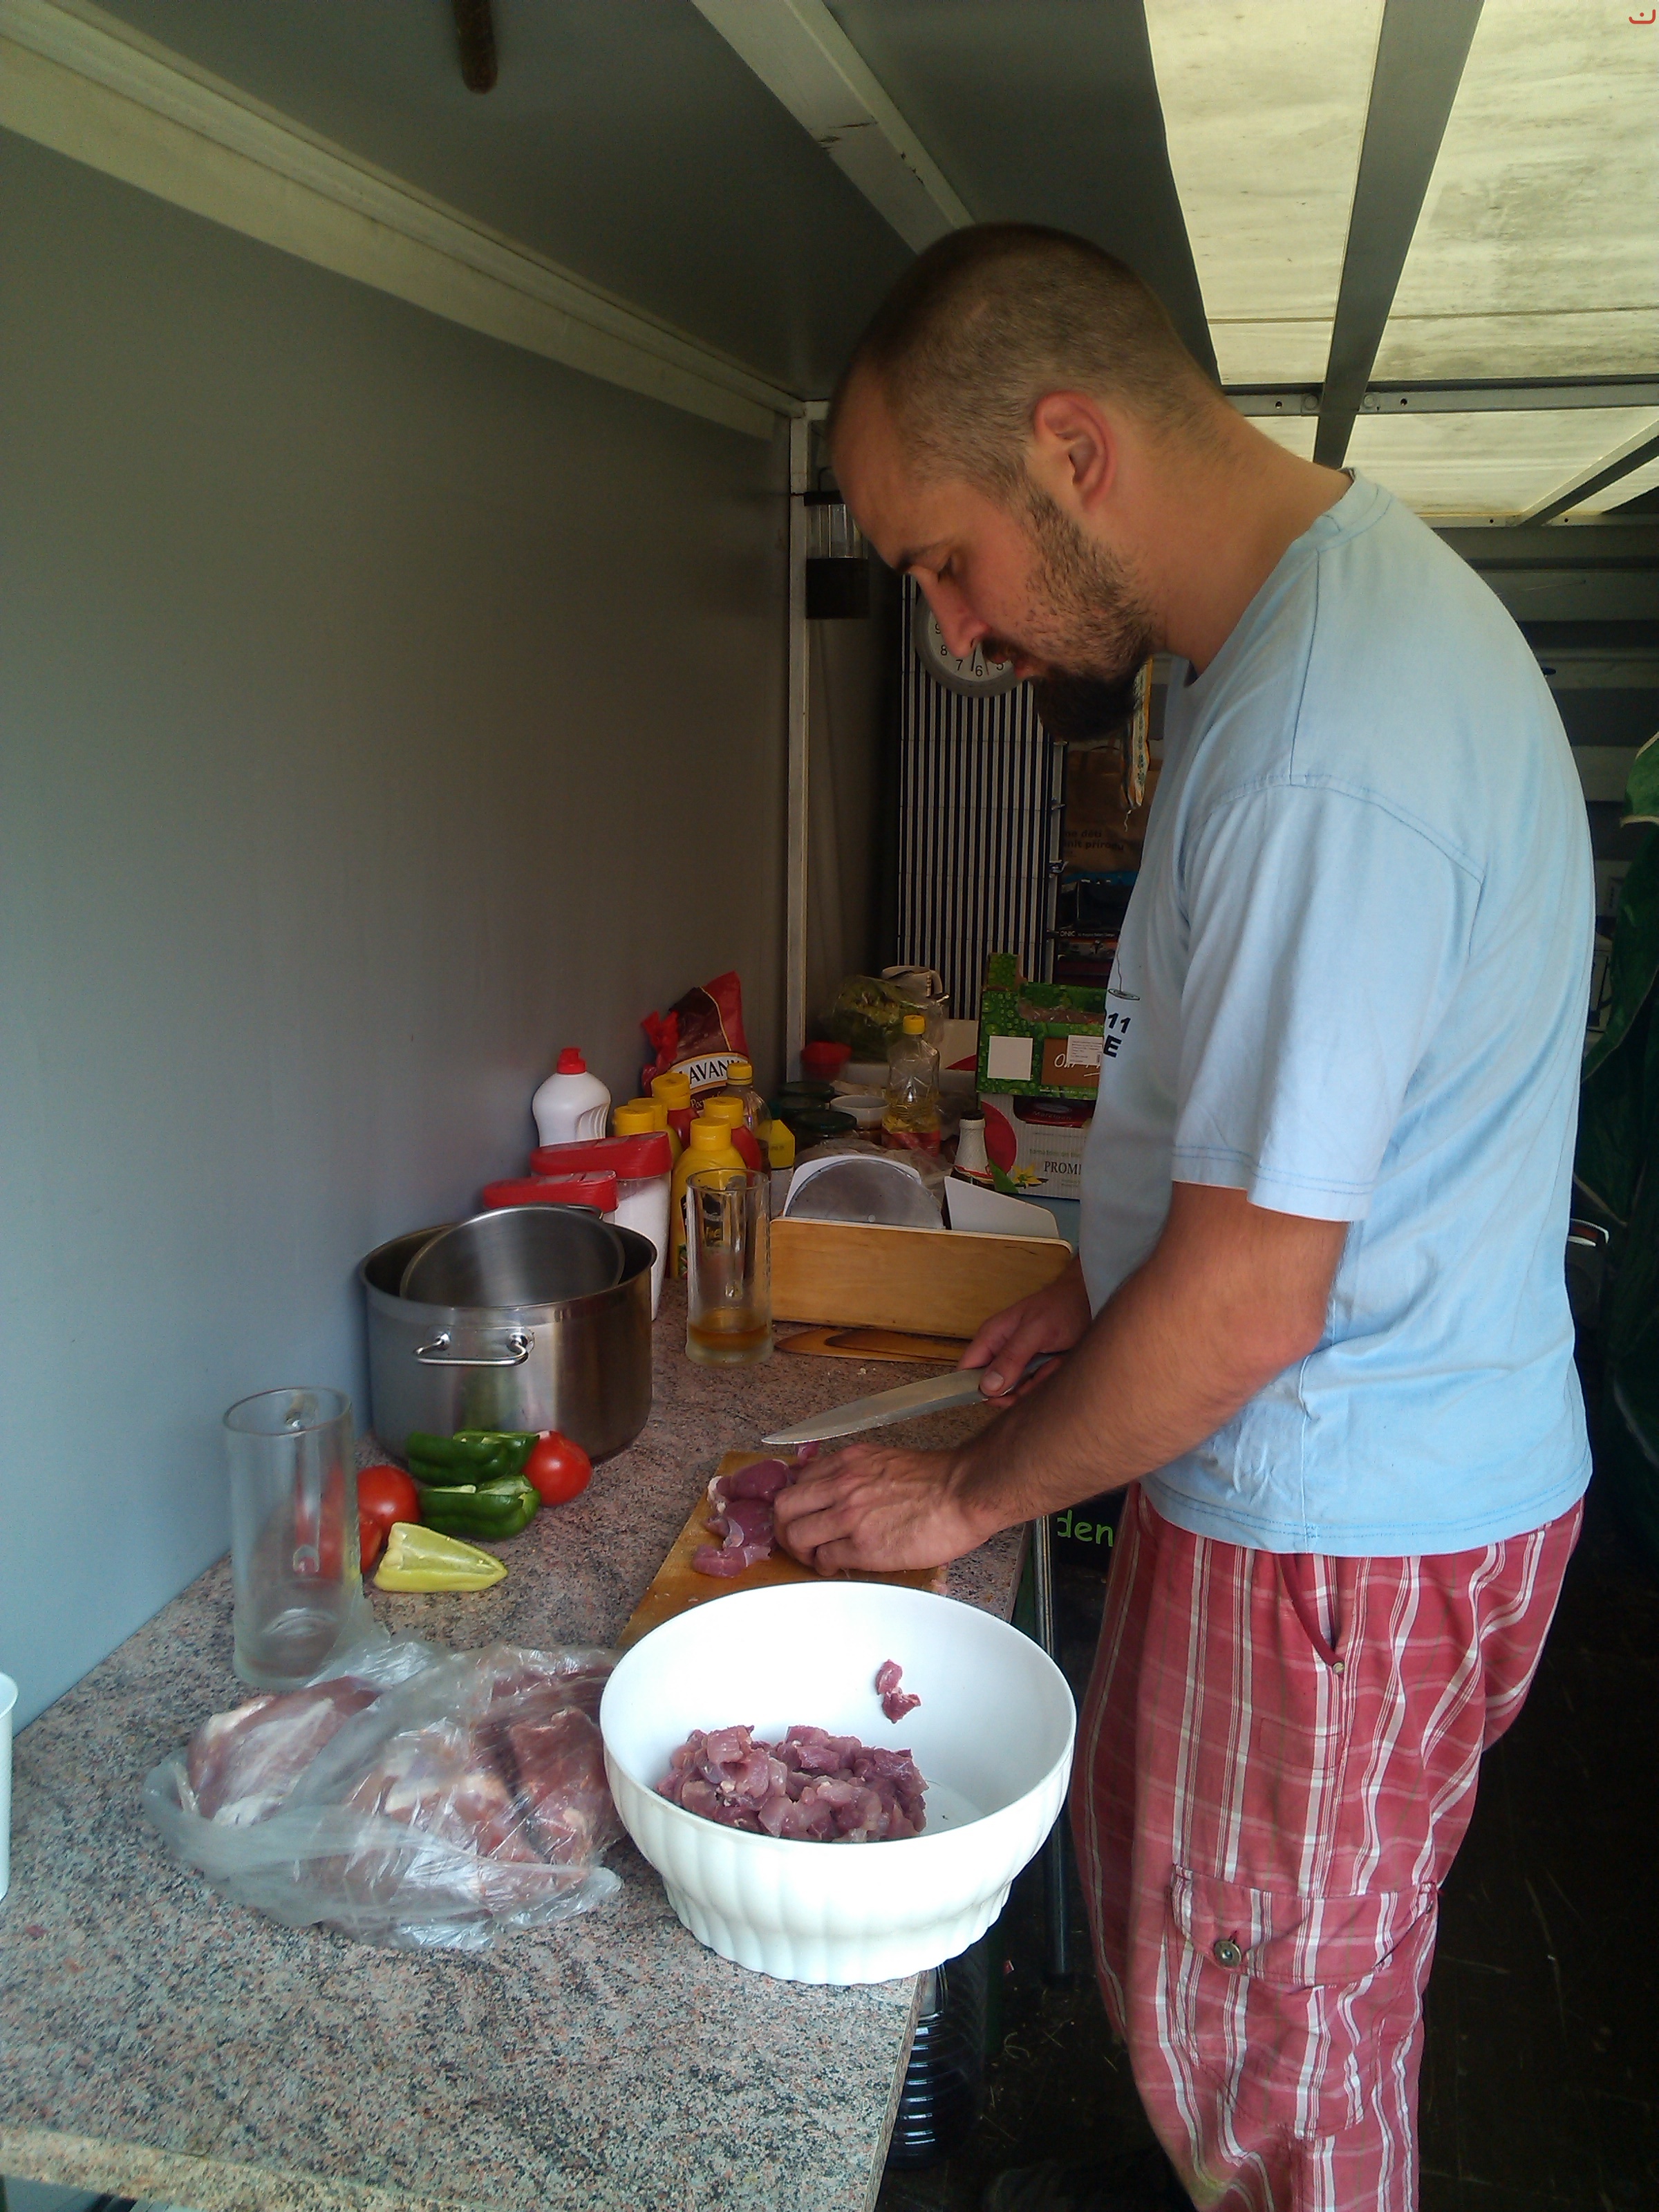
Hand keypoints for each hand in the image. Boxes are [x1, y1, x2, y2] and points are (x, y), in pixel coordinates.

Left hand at [772, 1441, 986, 1575]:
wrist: (965, 1492)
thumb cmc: (935, 1480)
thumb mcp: (884, 1460)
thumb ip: (854, 1472)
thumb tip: (834, 1489)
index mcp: (847, 1462)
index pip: (797, 1481)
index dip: (796, 1502)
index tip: (803, 1514)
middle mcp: (841, 1485)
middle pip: (783, 1507)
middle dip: (784, 1526)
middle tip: (799, 1538)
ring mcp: (850, 1516)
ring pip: (796, 1535)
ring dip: (801, 1550)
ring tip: (817, 1556)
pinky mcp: (863, 1546)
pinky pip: (824, 1559)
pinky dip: (824, 1565)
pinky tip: (837, 1565)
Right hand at [958, 1258, 1092, 1401]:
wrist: (1090, 1301)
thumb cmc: (1061, 1308)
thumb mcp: (1036, 1331)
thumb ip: (1011, 1357)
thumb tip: (987, 1388)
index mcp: (991, 1338)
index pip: (966, 1371)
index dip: (976, 1388)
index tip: (1001, 1396)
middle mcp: (1000, 1352)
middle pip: (992, 1389)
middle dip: (1017, 1389)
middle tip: (1038, 1374)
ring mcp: (1018, 1363)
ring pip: (1016, 1393)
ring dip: (1037, 1384)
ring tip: (1054, 1362)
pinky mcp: (1035, 1370)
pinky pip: (1034, 1389)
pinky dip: (1048, 1381)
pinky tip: (1059, 1364)